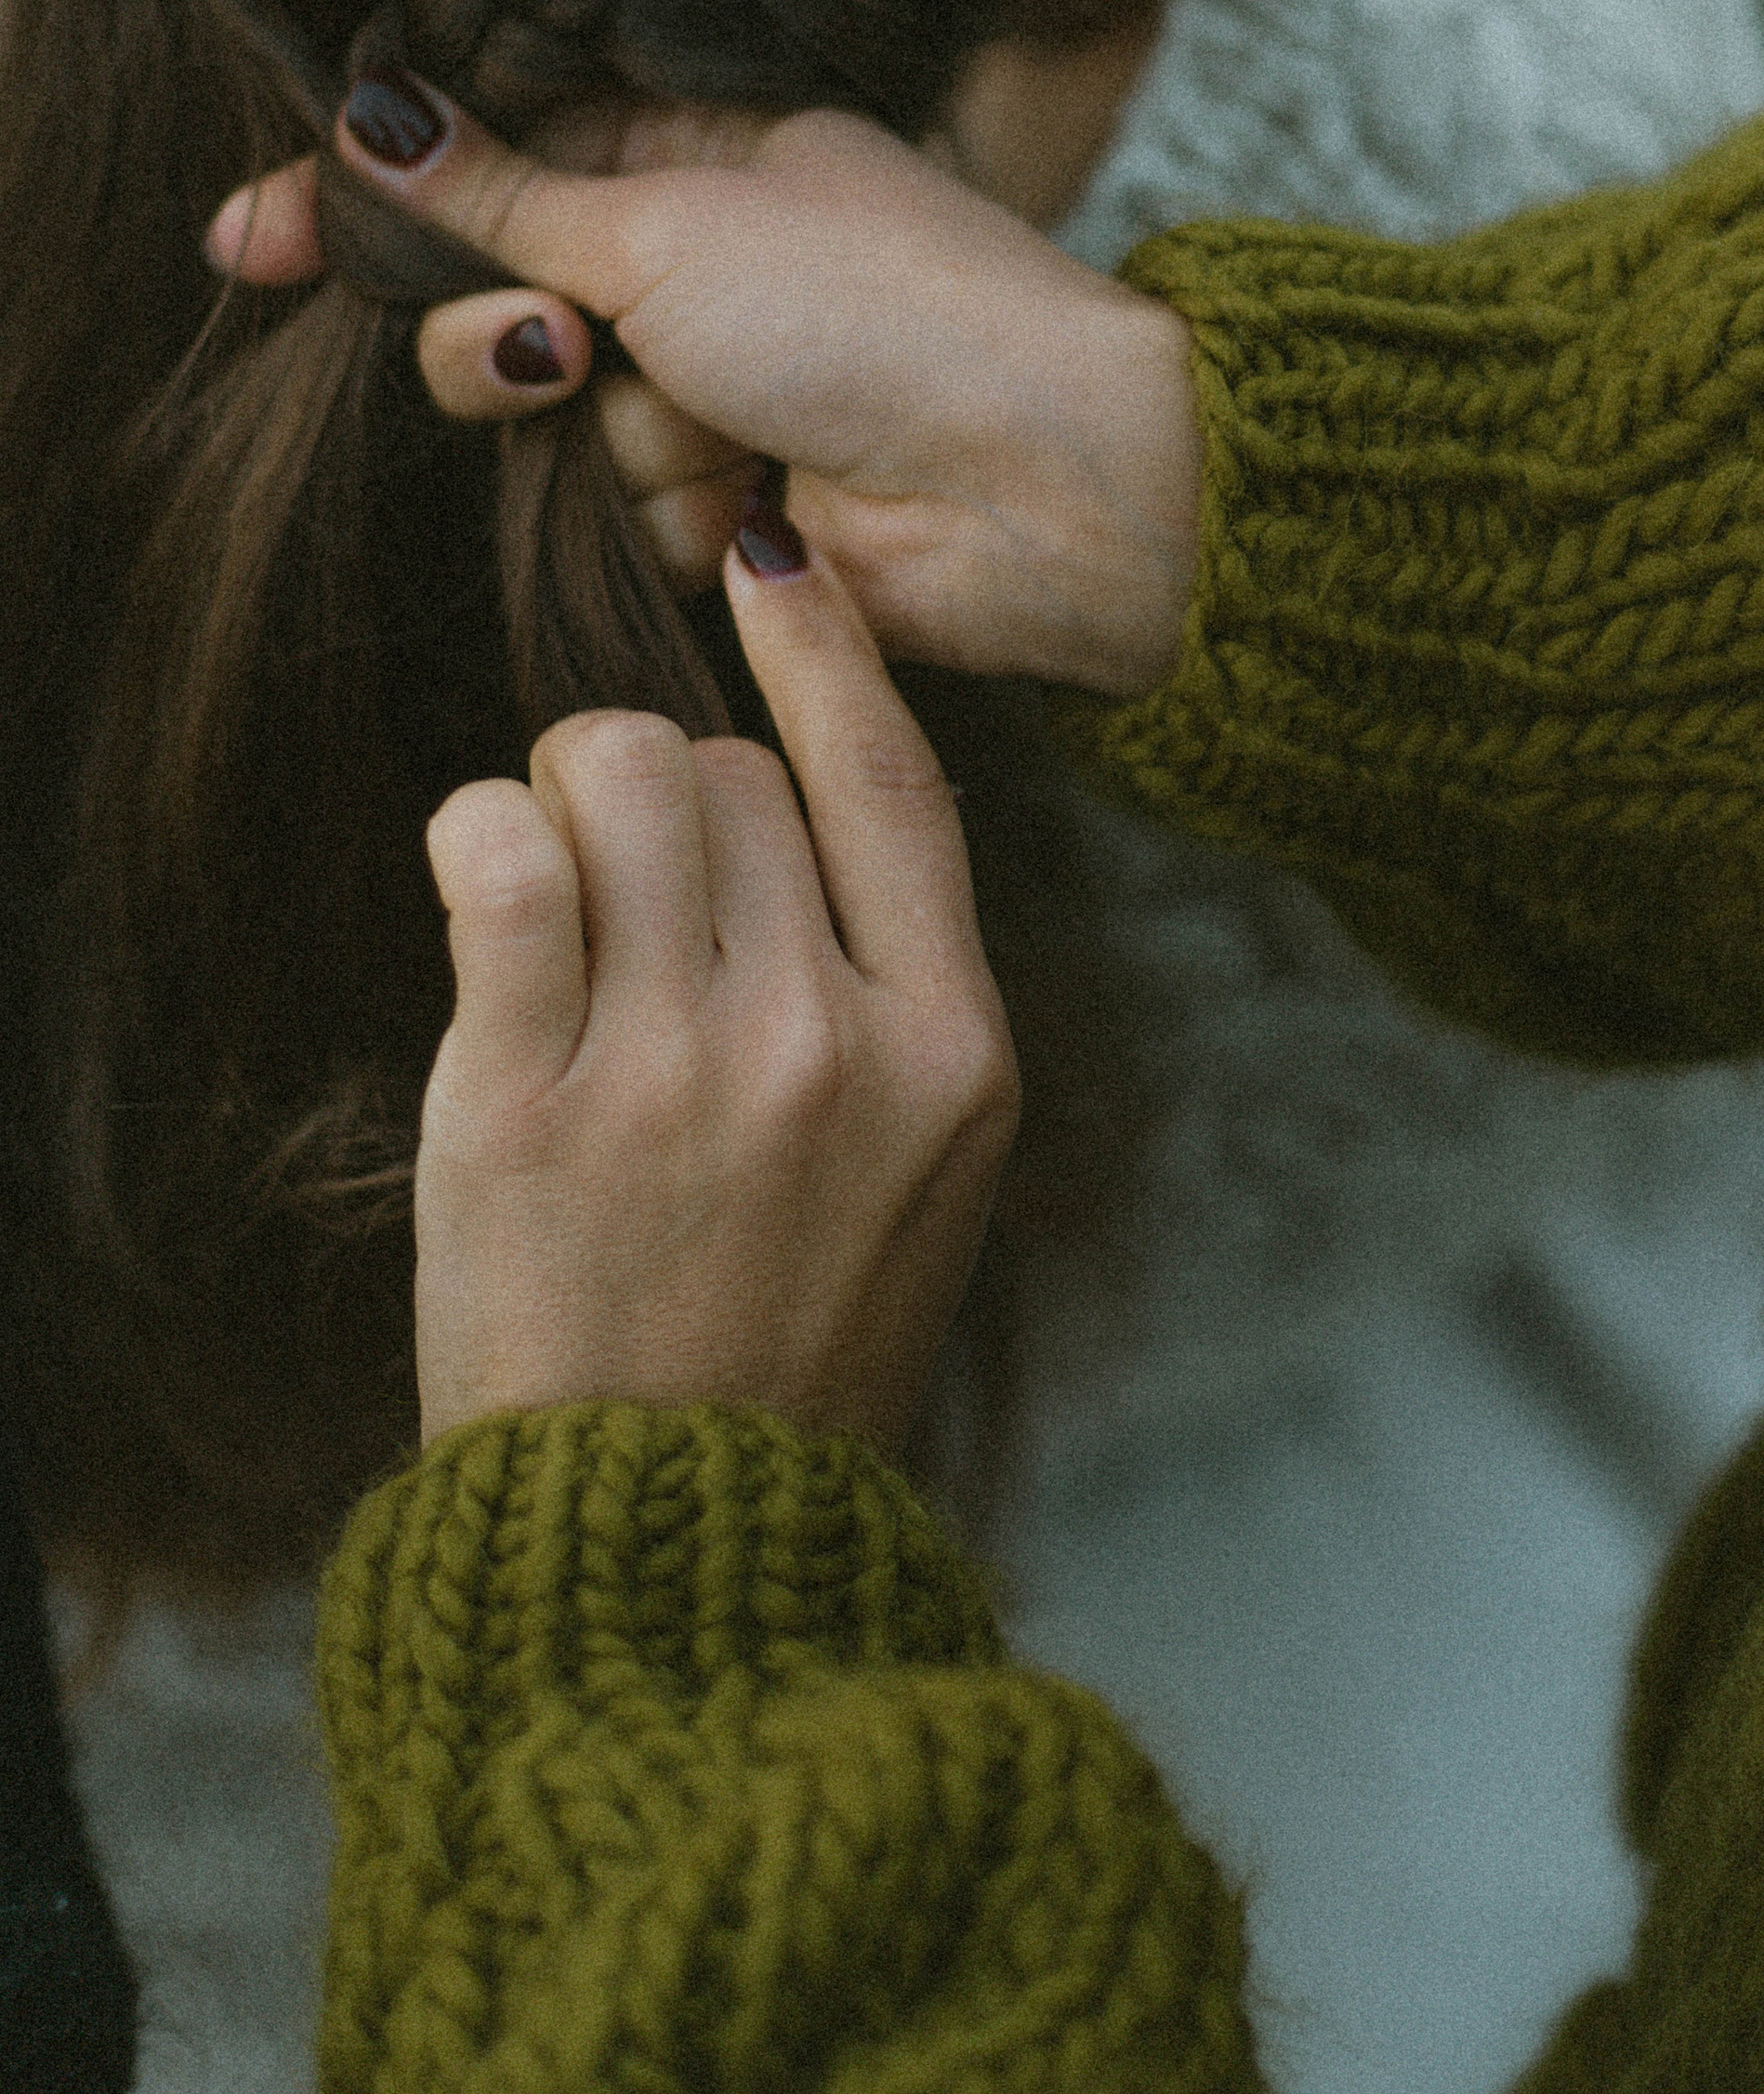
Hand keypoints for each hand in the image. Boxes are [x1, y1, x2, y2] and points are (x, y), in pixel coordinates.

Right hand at [210, 85, 1201, 694]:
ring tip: (719, 431)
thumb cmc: (883, 310)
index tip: (245, 240)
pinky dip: (672, 514)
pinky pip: (617, 515)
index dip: (370, 200)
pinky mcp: (727, 506)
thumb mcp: (669, 220)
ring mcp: (713, 384)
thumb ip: (500, 192)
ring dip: (612, 436)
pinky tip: (755, 506)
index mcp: (696, 145)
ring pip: (542, 423)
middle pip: (489, 297)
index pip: (487, 154)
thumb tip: (364, 111)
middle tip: (567, 352)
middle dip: (503, 338)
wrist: (1042, 482)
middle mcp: (696, 261)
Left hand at [415, 514, 1018, 1453]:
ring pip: (620, 779)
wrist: (673, 1539)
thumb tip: (793, 768)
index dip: (824, 647)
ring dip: (566, 796)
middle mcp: (832, 1045)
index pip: (894, 778)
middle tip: (626, 891)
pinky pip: (502, 860)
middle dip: (664, 792)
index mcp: (955, 1051)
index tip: (769, 554)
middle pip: (732, 774)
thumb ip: (889, 982)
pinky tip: (479, 877)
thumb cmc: (793, 1333)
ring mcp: (683, 1075)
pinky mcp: (530, 1107)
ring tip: (551, 888)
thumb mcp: (925, 1164)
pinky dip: (478, 834)